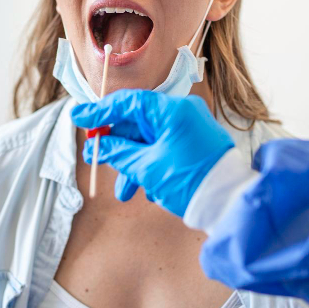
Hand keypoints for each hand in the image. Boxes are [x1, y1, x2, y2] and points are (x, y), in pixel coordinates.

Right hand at [71, 89, 234, 216]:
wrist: (230, 205)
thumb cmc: (190, 181)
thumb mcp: (146, 167)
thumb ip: (118, 152)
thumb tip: (98, 145)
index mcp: (172, 111)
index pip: (128, 102)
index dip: (100, 111)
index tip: (78, 118)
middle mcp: (183, 114)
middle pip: (137, 123)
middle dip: (118, 148)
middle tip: (98, 161)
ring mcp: (190, 129)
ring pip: (150, 141)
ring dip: (133, 165)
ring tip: (125, 192)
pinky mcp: (195, 145)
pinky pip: (164, 149)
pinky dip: (151, 166)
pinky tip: (149, 191)